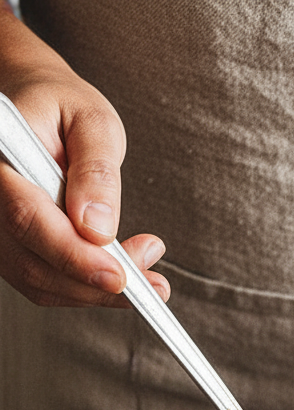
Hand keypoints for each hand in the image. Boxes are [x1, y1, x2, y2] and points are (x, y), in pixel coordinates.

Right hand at [0, 41, 168, 305]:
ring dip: (97, 292)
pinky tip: (122, 276)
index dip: (74, 256)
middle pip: (33, 262)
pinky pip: (45, 283)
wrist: (40, 109)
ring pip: (40, 281)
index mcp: (0, 157)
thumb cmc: (63, 107)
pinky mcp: (13, 248)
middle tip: (152, 280)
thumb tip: (98, 228)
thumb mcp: (93, 121)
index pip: (27, 218)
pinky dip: (87, 289)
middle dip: (96, 281)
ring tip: (148, 277)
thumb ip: (96, 171)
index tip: (119, 275)